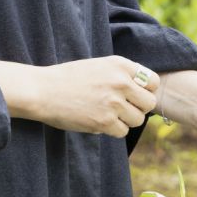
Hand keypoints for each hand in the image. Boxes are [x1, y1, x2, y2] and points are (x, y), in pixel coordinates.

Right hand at [0, 56, 158, 137]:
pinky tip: (98, 121)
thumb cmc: (68, 78)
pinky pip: (122, 131)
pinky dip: (113, 130)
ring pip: (137, 119)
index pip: (152, 81)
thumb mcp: (98, 66)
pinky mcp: (104, 122)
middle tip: (123, 108)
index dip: (146, 90)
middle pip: (150, 103)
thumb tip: (144, 92)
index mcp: (120, 64)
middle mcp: (120, 82)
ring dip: (125, 120)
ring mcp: (113, 102)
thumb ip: (121, 75)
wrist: (43, 90)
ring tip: (108, 114)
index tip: (134, 95)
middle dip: (138, 108)